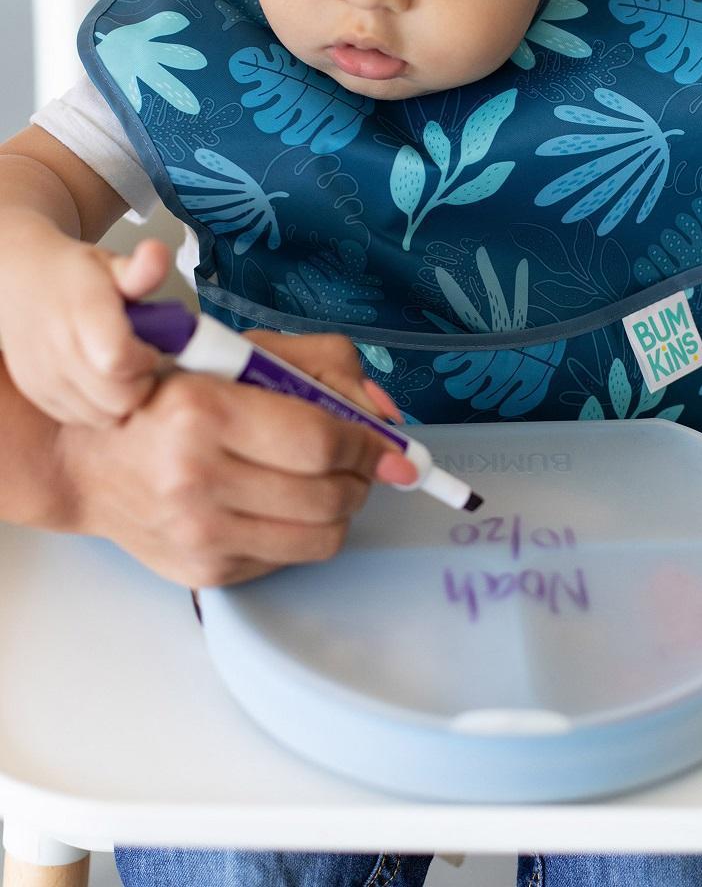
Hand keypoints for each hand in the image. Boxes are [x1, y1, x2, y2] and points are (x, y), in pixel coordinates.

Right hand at [0, 229, 171, 426]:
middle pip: (119, 398)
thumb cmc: (74, 274)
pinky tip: (102, 381)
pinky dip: (100, 407)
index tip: (149, 347)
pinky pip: (82, 418)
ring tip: (123, 371)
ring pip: (105, 416)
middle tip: (141, 362)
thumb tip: (157, 253)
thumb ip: (141, 268)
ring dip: (123, 399)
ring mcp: (45, 375)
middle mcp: (58, 348)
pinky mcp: (38, 392)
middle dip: (142, 384)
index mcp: (82, 313)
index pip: (120, 361)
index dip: (145, 360)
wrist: (19, 277)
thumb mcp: (112, 263)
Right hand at [52, 331, 415, 587]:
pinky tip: (280, 504)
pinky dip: (302, 531)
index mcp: (204, 411)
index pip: (322, 443)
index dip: (369, 446)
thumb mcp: (245, 355)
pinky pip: (290, 558)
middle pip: (330, 497)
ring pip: (322, 538)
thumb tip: (386, 417)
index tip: (387, 447)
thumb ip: (326, 368)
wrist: (90, 458)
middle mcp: (195, 478)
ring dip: (341, 509)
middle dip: (362, 478)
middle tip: (359, 463)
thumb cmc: (175, 396)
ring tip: (326, 483)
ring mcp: (199, 533)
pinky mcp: (204, 572)